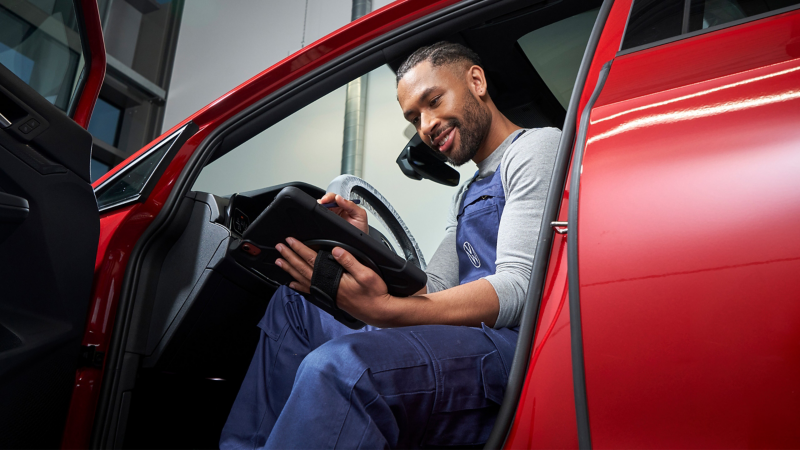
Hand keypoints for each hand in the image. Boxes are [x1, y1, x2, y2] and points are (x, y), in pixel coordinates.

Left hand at [275, 238, 391, 324]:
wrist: (378, 311)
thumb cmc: (374, 294)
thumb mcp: (366, 274)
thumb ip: (349, 261)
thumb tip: (335, 250)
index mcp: (332, 278)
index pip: (311, 260)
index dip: (300, 249)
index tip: (291, 241)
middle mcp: (325, 287)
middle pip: (302, 269)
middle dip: (290, 257)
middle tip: (280, 247)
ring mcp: (326, 293)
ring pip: (302, 279)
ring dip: (290, 269)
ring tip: (280, 262)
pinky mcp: (329, 297)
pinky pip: (309, 290)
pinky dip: (299, 286)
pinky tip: (292, 283)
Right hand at [318, 193, 368, 233]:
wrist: (359, 241)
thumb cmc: (361, 229)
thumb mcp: (360, 215)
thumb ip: (351, 205)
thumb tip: (339, 198)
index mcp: (346, 205)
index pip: (336, 197)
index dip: (330, 197)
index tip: (325, 200)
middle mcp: (339, 209)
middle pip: (328, 201)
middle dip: (323, 201)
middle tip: (321, 204)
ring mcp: (333, 216)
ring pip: (324, 208)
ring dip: (321, 207)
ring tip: (319, 208)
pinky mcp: (329, 222)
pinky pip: (323, 217)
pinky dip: (320, 214)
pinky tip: (320, 215)